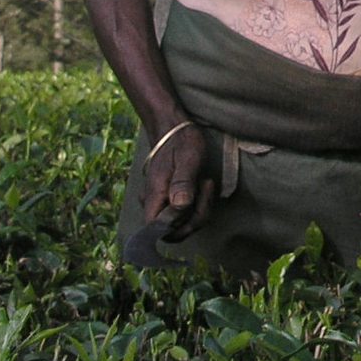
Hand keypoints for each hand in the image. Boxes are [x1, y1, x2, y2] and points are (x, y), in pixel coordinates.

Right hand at [141, 124, 216, 241]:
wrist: (174, 129)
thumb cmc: (181, 142)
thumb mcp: (187, 160)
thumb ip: (183, 183)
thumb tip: (180, 206)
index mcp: (154, 196)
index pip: (158, 230)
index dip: (179, 227)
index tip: (194, 203)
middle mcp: (154, 203)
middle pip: (174, 230)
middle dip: (197, 215)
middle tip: (206, 187)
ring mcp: (161, 201)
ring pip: (182, 223)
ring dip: (200, 208)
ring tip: (205, 183)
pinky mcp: (170, 199)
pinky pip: (184, 213)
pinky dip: (198, 204)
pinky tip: (203, 185)